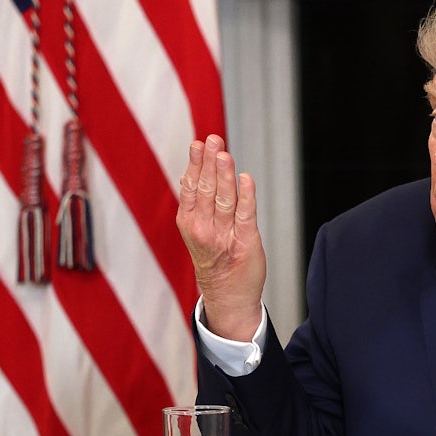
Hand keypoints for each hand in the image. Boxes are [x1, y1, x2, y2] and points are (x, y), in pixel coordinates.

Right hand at [176, 135, 265, 340]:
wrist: (227, 295)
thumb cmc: (214, 257)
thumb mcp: (196, 229)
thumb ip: (197, 202)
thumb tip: (193, 171)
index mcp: (189, 222)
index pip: (191, 187)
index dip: (196, 164)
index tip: (199, 143)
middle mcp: (203, 228)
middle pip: (206, 190)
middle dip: (210, 163)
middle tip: (214, 139)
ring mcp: (224, 236)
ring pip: (224, 200)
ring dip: (225, 176)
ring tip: (225, 155)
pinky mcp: (245, 242)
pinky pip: (245, 216)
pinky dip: (246, 197)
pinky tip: (247, 180)